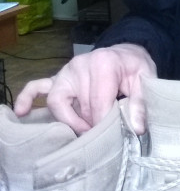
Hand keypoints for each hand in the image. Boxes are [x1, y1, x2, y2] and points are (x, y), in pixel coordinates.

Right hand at [14, 44, 156, 134]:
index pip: (98, 104)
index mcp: (103, 64)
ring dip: (71, 121)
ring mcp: (66, 72)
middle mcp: (80, 66)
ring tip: (82, 132)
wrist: (126, 53)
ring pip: (59, 104)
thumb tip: (137, 128)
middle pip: (81, 107)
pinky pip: (38, 87)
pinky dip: (27, 99)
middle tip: (105, 137)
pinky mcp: (58, 78)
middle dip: (92, 125)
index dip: (104, 125)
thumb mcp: (146, 79)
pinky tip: (22, 112)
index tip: (113, 136)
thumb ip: (141, 103)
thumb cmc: (135, 66)